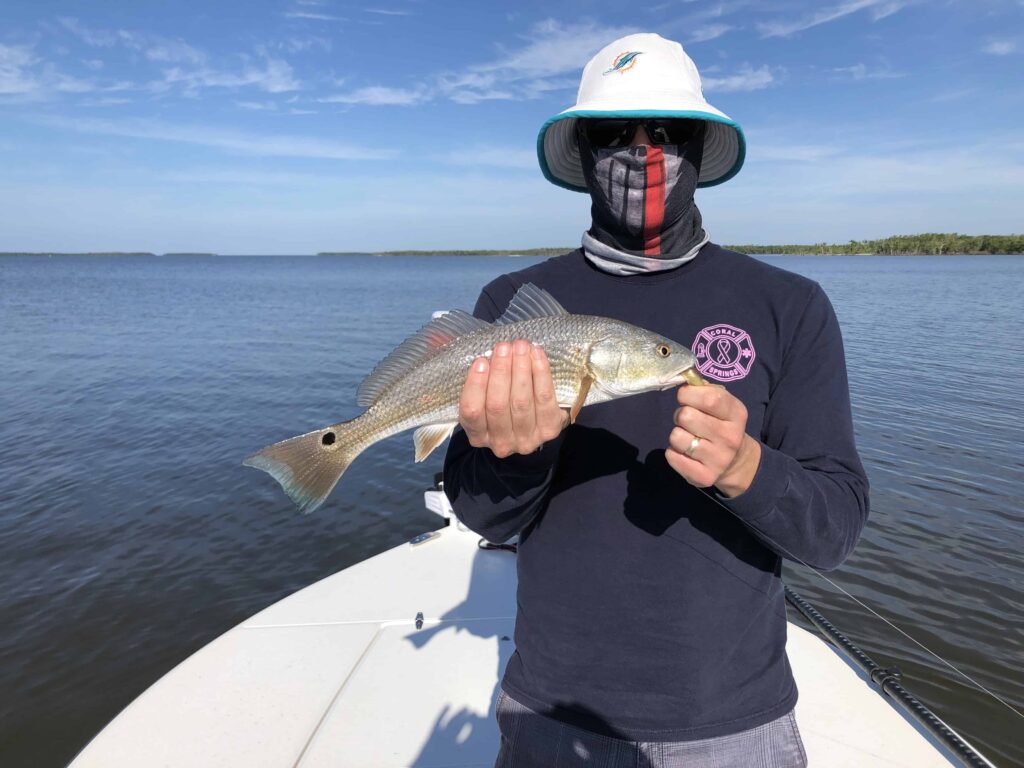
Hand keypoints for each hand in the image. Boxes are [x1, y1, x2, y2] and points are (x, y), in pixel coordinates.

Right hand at [459, 339, 569, 458]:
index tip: (480, 361)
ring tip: (520, 347)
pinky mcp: (549, 429)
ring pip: (521, 401)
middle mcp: (501, 443)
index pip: (472, 412)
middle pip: (498, 405)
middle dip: (500, 372)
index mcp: (478, 436)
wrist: (538, 421)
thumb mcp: (485, 400)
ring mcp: (526, 439)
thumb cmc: (505, 403)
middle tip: (503, 347)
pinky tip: (537, 355)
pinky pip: (544, 398)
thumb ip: (480, 383)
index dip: (475, 386)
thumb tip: (483, 356)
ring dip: (520, 369)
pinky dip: (541, 373)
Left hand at [666, 383, 760, 496]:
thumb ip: (705, 389)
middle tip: (687, 420)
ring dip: (676, 434)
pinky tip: (685, 452)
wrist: (735, 462)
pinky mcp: (704, 477)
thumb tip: (685, 377)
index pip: (710, 398)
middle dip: (680, 414)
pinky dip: (673, 452)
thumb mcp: (723, 404)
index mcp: (736, 414)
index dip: (689, 393)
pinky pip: (672, 456)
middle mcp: (730, 437)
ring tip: (688, 436)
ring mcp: (718, 459)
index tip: (684, 396)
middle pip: (686, 416)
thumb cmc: (721, 424)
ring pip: (676, 437)